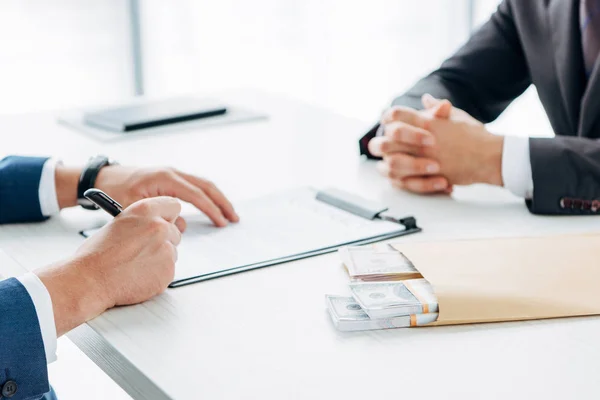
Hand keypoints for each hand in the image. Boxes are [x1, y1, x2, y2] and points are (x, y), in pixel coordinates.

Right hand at [37, 197, 182, 335]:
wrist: (90, 280)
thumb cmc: (97, 255)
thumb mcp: (120, 224)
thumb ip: (143, 221)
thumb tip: (157, 224)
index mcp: (146, 210)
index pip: (173, 205)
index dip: (168, 216)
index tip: (166, 222)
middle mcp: (159, 227)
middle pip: (175, 231)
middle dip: (164, 240)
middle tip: (146, 249)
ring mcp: (166, 249)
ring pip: (173, 252)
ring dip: (160, 258)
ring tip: (136, 264)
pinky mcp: (168, 270)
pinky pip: (169, 270)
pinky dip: (158, 274)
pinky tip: (138, 275)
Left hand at [56, 165, 238, 228]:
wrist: (104, 178)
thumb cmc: (116, 191)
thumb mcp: (135, 207)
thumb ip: (160, 216)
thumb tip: (181, 224)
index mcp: (165, 178)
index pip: (196, 195)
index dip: (211, 209)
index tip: (222, 222)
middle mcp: (172, 172)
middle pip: (206, 186)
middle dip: (222, 202)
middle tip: (234, 218)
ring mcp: (173, 174)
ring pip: (203, 184)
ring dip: (218, 199)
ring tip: (229, 214)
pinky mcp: (171, 178)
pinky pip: (195, 186)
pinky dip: (207, 196)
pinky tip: (213, 206)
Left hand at [369, 94, 503, 193]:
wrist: (490, 157)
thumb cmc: (475, 136)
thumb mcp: (456, 116)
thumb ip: (437, 109)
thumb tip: (426, 99)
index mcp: (427, 122)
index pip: (394, 114)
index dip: (388, 118)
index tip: (389, 124)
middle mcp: (422, 140)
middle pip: (386, 139)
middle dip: (383, 143)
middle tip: (387, 146)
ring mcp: (424, 159)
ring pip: (390, 162)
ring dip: (388, 163)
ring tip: (391, 162)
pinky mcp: (428, 177)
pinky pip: (402, 181)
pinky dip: (398, 180)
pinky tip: (400, 177)